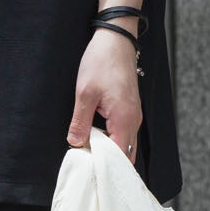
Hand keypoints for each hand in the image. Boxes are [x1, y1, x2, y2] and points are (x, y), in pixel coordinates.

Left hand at [67, 29, 141, 160]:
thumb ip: (80, 122)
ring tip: (90, 156)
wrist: (116, 39)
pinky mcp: (130, 109)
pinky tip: (97, 139)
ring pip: (126, 144)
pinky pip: (125, 133)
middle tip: (88, 167)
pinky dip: (113, 141)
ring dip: (110, 152)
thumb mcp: (85, 93)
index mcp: (124, 119)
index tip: (89, 171)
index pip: (119, 157)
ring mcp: (134, 115)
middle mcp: (134, 121)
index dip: (104, 167)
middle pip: (126, 155)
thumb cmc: (102, 62)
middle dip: (109, 164)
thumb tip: (75, 143)